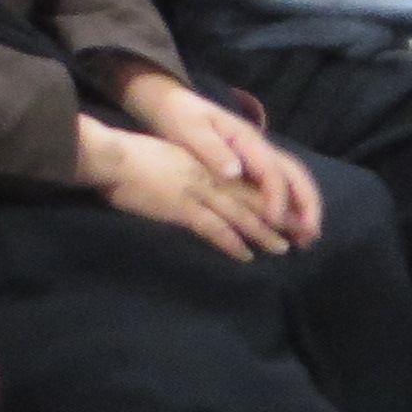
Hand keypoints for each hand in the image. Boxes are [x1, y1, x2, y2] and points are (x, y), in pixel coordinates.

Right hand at [76, 117, 289, 260]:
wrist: (111, 156)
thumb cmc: (132, 155)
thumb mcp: (169, 155)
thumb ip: (190, 169)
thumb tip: (201, 183)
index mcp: (206, 163)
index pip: (246, 182)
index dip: (269, 197)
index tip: (288, 211)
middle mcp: (209, 176)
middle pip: (252, 199)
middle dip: (278, 218)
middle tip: (300, 234)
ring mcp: (198, 192)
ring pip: (240, 215)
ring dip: (263, 233)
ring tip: (282, 248)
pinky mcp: (182, 209)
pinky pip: (214, 229)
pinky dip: (232, 243)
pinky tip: (245, 255)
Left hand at [125, 76, 324, 245]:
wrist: (173, 103)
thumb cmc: (181, 117)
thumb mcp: (191, 130)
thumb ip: (212, 149)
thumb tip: (234, 172)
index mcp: (247, 140)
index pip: (272, 171)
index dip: (276, 197)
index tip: (274, 222)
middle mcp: (261, 148)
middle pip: (296, 175)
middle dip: (307, 204)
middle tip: (310, 235)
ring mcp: (259, 156)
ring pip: (293, 181)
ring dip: (304, 207)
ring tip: (307, 238)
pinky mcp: (252, 165)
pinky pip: (278, 186)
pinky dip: (289, 206)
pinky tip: (286, 227)